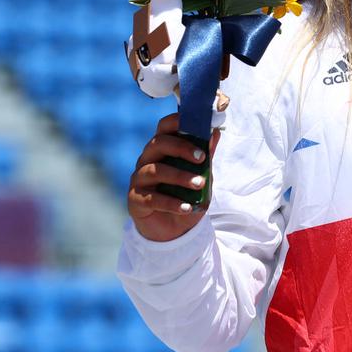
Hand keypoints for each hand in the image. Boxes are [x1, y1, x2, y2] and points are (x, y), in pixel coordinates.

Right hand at [128, 114, 219, 241]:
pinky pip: (151, 198)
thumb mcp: (202, 175)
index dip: (176, 122)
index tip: (197, 124)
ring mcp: (139, 180)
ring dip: (180, 176)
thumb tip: (215, 132)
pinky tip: (186, 207)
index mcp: (162, 150)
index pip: (164, 128)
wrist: (176, 229)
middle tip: (202, 158)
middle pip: (157, 144)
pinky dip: (171, 203)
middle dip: (181, 148)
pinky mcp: (135, 200)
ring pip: (154, 171)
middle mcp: (147, 160)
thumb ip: (206, 156)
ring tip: (199, 184)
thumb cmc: (187, 195)